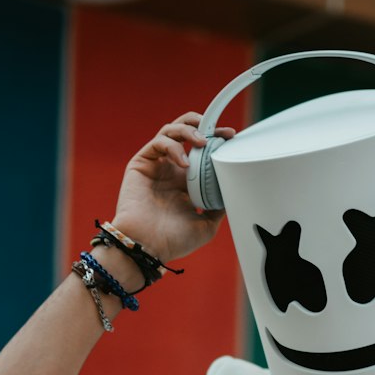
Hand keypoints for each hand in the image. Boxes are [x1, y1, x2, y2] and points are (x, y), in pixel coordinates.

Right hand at [111, 112, 236, 263]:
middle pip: (186, 133)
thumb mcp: (206, 225)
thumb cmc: (173, 241)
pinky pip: (158, 142)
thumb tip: (233, 193)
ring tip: (203, 142)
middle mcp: (170, 170)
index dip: (216, 140)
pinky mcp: (141, 163)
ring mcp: (156, 165)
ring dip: (189, 130)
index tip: (231, 138)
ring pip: (171, 131)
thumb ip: (218, 207)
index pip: (201, 151)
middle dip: (204, 127)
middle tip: (220, 133)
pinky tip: (184, 162)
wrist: (147, 247)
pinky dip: (173, 147)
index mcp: (185, 182)